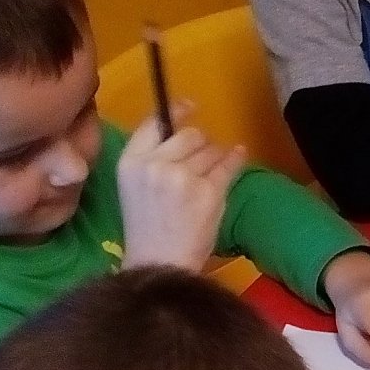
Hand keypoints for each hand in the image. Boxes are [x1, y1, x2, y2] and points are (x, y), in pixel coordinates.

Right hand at [116, 101, 247, 272]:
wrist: (160, 263)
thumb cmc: (147, 227)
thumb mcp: (134, 186)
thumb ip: (151, 158)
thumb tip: (179, 127)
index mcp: (130, 162)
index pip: (154, 124)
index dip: (175, 111)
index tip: (190, 107)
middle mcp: (155, 164)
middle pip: (189, 135)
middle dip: (200, 142)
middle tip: (202, 156)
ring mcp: (183, 177)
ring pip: (210, 150)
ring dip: (216, 155)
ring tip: (214, 167)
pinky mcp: (209, 191)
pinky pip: (228, 166)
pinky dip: (235, 159)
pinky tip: (239, 153)